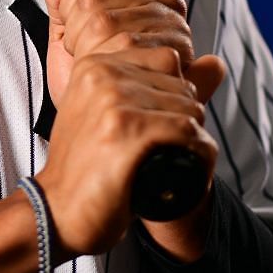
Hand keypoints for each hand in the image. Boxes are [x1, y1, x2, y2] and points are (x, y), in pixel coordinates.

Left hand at [35, 0, 200, 105]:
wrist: (106, 122)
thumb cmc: (90, 76)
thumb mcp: (66, 28)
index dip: (70, 10)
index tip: (78, 34)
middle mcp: (163, 0)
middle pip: (92, 0)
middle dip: (78, 36)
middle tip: (91, 58)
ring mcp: (172, 25)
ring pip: (103, 23)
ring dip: (92, 55)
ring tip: (105, 69)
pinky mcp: (176, 54)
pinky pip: (122, 48)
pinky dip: (107, 67)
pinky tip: (116, 77)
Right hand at [36, 44, 225, 257]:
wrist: (55, 213)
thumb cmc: (85, 167)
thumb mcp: (102, 110)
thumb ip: (146, 83)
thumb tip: (218, 63)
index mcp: (95, 63)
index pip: (167, 59)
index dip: (173, 95)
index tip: (157, 125)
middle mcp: (103, 74)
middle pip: (181, 85)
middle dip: (184, 118)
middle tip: (166, 150)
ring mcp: (114, 101)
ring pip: (189, 109)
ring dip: (192, 139)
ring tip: (172, 161)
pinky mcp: (127, 131)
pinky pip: (187, 132)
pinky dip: (198, 153)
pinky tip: (188, 170)